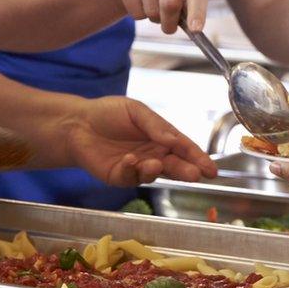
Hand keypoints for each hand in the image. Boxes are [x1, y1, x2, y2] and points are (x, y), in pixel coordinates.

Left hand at [65, 97, 217, 186]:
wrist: (77, 123)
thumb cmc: (107, 113)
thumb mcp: (135, 110)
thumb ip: (155, 125)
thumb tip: (173, 140)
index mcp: (161, 137)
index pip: (184, 148)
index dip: (198, 158)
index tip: (211, 169)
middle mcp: (153, 154)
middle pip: (175, 166)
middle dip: (186, 171)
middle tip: (195, 174)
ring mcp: (138, 167)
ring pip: (155, 174)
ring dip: (157, 170)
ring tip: (155, 162)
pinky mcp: (121, 177)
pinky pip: (131, 177)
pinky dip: (132, 170)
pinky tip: (129, 159)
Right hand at [116, 0, 208, 34]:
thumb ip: (190, 10)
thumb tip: (192, 30)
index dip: (197, 11)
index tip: (195, 30)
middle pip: (170, 4)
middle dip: (170, 23)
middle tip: (169, 27)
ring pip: (151, 10)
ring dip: (154, 19)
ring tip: (155, 8)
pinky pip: (135, 11)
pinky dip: (139, 15)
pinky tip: (141, 3)